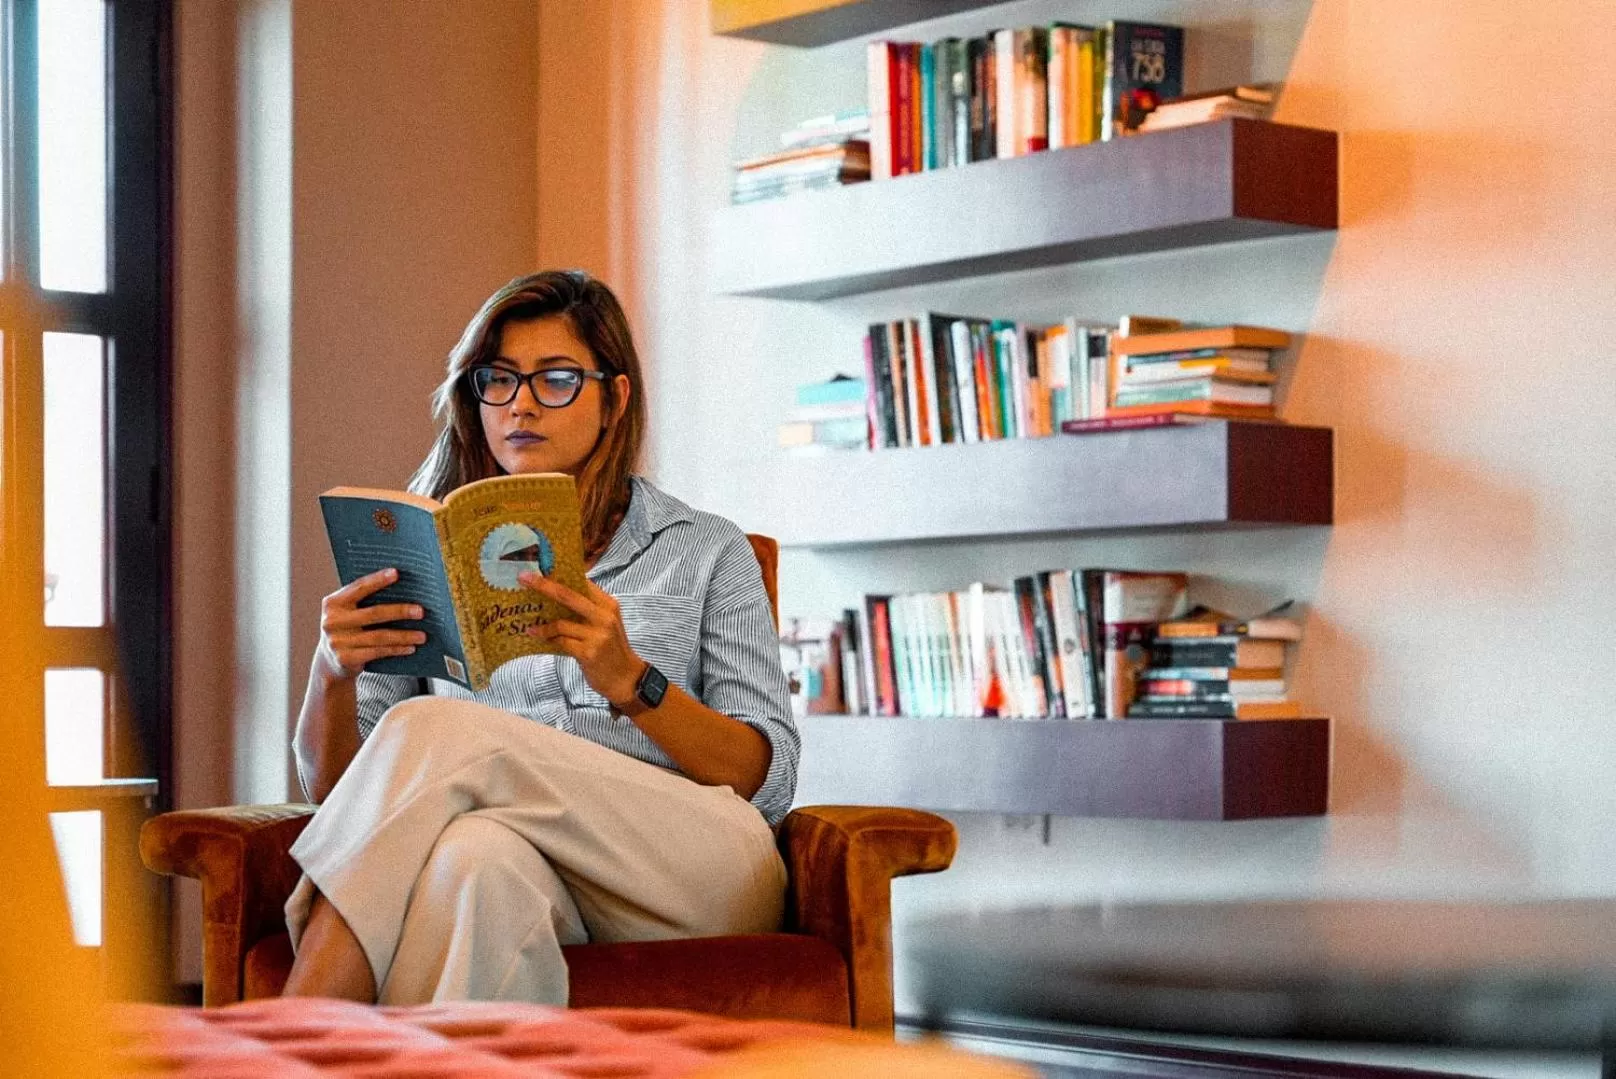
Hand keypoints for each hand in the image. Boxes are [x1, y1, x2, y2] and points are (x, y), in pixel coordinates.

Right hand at [316, 567, 426, 679]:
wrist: (329, 662)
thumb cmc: (347, 629)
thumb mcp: (347, 612)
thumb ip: (364, 601)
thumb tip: (404, 590)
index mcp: (333, 603)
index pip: (358, 588)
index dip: (377, 580)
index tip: (396, 573)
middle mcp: (332, 621)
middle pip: (373, 613)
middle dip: (400, 611)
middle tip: (421, 611)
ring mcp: (338, 642)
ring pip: (379, 636)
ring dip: (404, 636)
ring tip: (422, 635)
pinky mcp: (346, 659)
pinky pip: (378, 652)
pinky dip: (396, 649)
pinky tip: (410, 647)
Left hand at [519, 573, 642, 704]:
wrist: (626, 678)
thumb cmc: (611, 649)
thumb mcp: (606, 623)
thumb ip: (587, 610)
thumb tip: (555, 596)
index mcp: (608, 605)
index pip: (581, 583)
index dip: (560, 575)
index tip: (540, 570)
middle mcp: (604, 616)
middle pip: (568, 596)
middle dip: (544, 585)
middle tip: (524, 578)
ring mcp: (597, 635)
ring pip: (561, 623)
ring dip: (543, 626)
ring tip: (530, 627)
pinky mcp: (588, 652)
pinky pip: (561, 642)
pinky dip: (548, 639)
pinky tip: (540, 639)